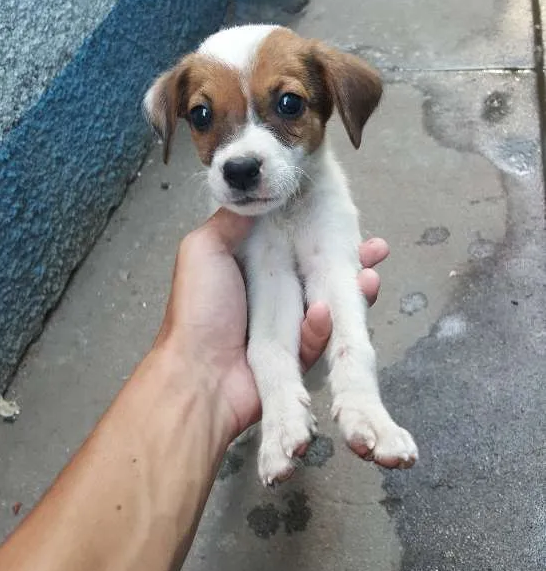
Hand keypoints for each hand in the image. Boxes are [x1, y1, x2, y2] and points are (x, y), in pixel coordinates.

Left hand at [157, 210, 388, 440]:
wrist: (197, 374)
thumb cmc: (197, 310)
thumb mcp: (203, 249)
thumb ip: (229, 222)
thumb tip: (254, 195)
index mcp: (248, 267)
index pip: (291, 242)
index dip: (317, 229)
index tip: (342, 214)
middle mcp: (269, 294)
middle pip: (318, 272)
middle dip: (349, 259)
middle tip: (375, 248)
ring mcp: (284, 327)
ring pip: (329, 304)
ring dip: (352, 290)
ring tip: (370, 277)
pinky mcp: (296, 357)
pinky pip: (320, 338)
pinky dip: (327, 325)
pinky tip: (326, 311)